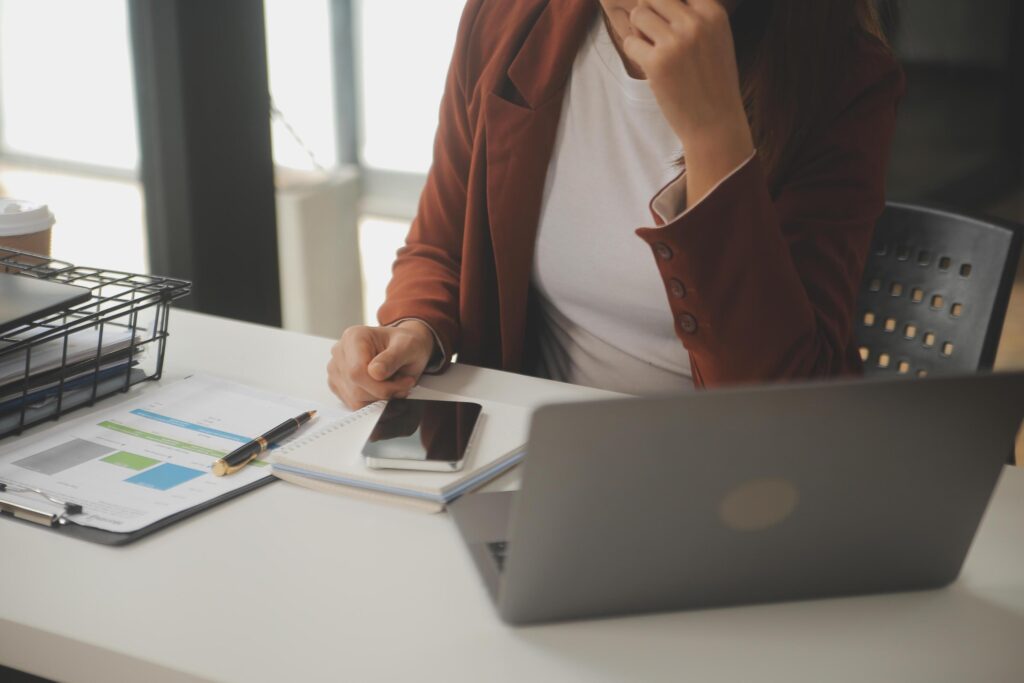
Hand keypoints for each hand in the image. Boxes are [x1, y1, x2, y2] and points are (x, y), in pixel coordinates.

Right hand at [327, 321, 434, 408]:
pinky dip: (373, 401)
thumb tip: (375, 373)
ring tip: (395, 384)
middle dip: (384, 392)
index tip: (404, 382)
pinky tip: (383, 388)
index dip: (381, 386)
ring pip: (355, 399)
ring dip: (380, 398)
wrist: (403, 348)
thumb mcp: (408, 346)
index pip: (357, 372)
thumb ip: (392, 358)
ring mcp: (336, 369)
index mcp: (354, 337)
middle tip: (405, 384)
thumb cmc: (404, 344)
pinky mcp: (338, 384)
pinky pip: (354, 403)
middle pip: (356, 388)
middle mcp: (340, 352)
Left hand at [620, 0, 754, 206]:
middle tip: (657, 38)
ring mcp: (675, 42)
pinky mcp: (657, 63)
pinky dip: (634, 52)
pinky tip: (649, 65)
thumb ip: (694, 15)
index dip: (666, 5)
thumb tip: (656, 1)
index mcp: (713, 13)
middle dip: (649, 14)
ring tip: (653, 49)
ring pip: (638, 14)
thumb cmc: (712, 81)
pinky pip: (630, 41)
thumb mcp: (716, 39)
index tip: (668, 26)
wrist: (715, 123)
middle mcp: (695, 23)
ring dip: (639, 30)